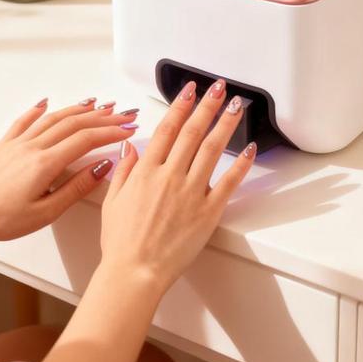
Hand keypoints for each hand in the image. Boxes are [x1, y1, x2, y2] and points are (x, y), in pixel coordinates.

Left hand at [0, 97, 138, 242]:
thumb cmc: (1, 220)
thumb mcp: (46, 213)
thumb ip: (76, 188)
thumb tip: (101, 167)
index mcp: (45, 163)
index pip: (86, 139)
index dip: (111, 132)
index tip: (128, 129)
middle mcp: (33, 146)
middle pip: (75, 123)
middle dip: (103, 117)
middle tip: (123, 114)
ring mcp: (18, 142)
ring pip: (54, 117)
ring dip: (79, 108)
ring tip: (98, 104)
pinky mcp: (5, 145)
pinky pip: (25, 120)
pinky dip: (39, 108)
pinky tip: (47, 102)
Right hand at [99, 79, 255, 297]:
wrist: (134, 274)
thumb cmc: (121, 242)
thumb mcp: (113, 200)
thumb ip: (124, 169)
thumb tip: (130, 145)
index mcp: (146, 171)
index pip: (167, 129)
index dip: (180, 105)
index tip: (191, 89)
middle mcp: (170, 176)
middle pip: (192, 132)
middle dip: (207, 105)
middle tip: (220, 88)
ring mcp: (190, 193)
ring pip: (212, 150)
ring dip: (225, 124)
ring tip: (236, 106)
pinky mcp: (208, 212)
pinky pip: (228, 183)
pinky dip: (241, 164)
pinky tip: (250, 148)